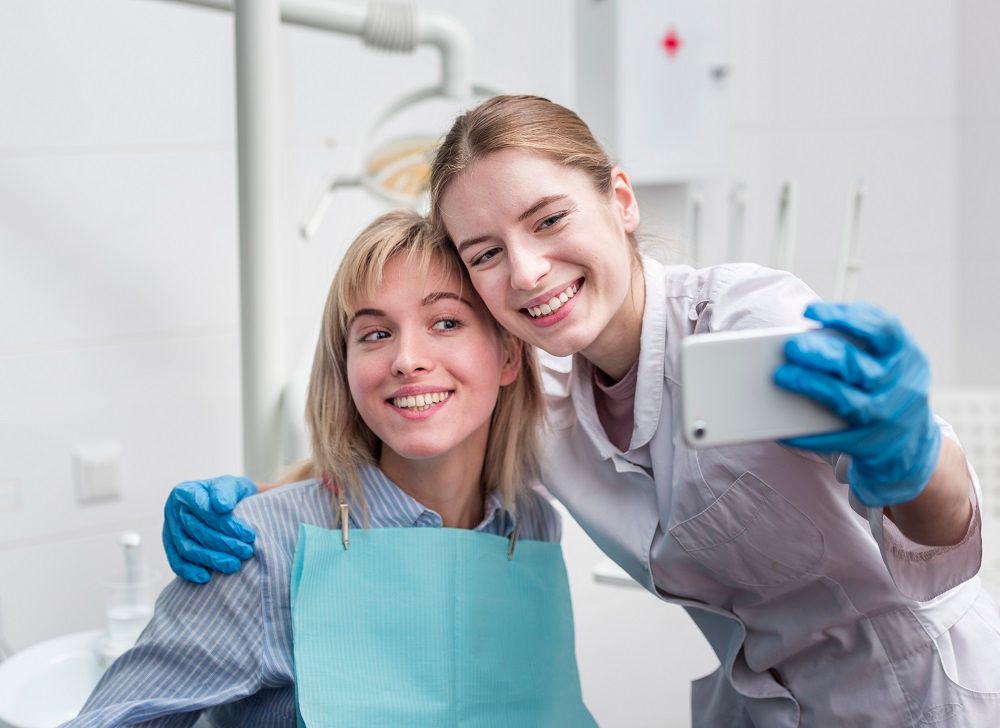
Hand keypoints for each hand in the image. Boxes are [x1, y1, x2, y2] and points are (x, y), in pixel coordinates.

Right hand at [163, 475, 258, 583]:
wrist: (226, 504)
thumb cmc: (229, 494)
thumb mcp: (232, 486)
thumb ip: (226, 492)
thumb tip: (221, 506)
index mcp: (185, 492)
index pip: (204, 510)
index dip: (227, 524)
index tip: (249, 535)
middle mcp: (173, 510)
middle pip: (195, 531)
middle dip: (223, 544)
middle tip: (246, 552)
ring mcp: (169, 529)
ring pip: (187, 548)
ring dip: (211, 559)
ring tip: (234, 565)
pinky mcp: (171, 547)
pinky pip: (176, 561)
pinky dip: (189, 571)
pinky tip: (206, 577)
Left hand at [774, 301, 940, 506]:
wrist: (911, 442)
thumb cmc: (886, 385)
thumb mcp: (887, 359)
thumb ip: (857, 343)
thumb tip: (804, 337)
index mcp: (906, 354)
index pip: (881, 328)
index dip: (845, 316)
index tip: (809, 311)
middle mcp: (901, 384)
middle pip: (857, 365)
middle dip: (820, 354)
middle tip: (790, 347)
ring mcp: (886, 416)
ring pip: (845, 399)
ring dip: (810, 385)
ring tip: (781, 376)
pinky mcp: (868, 443)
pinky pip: (833, 436)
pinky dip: (806, 429)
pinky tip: (783, 422)